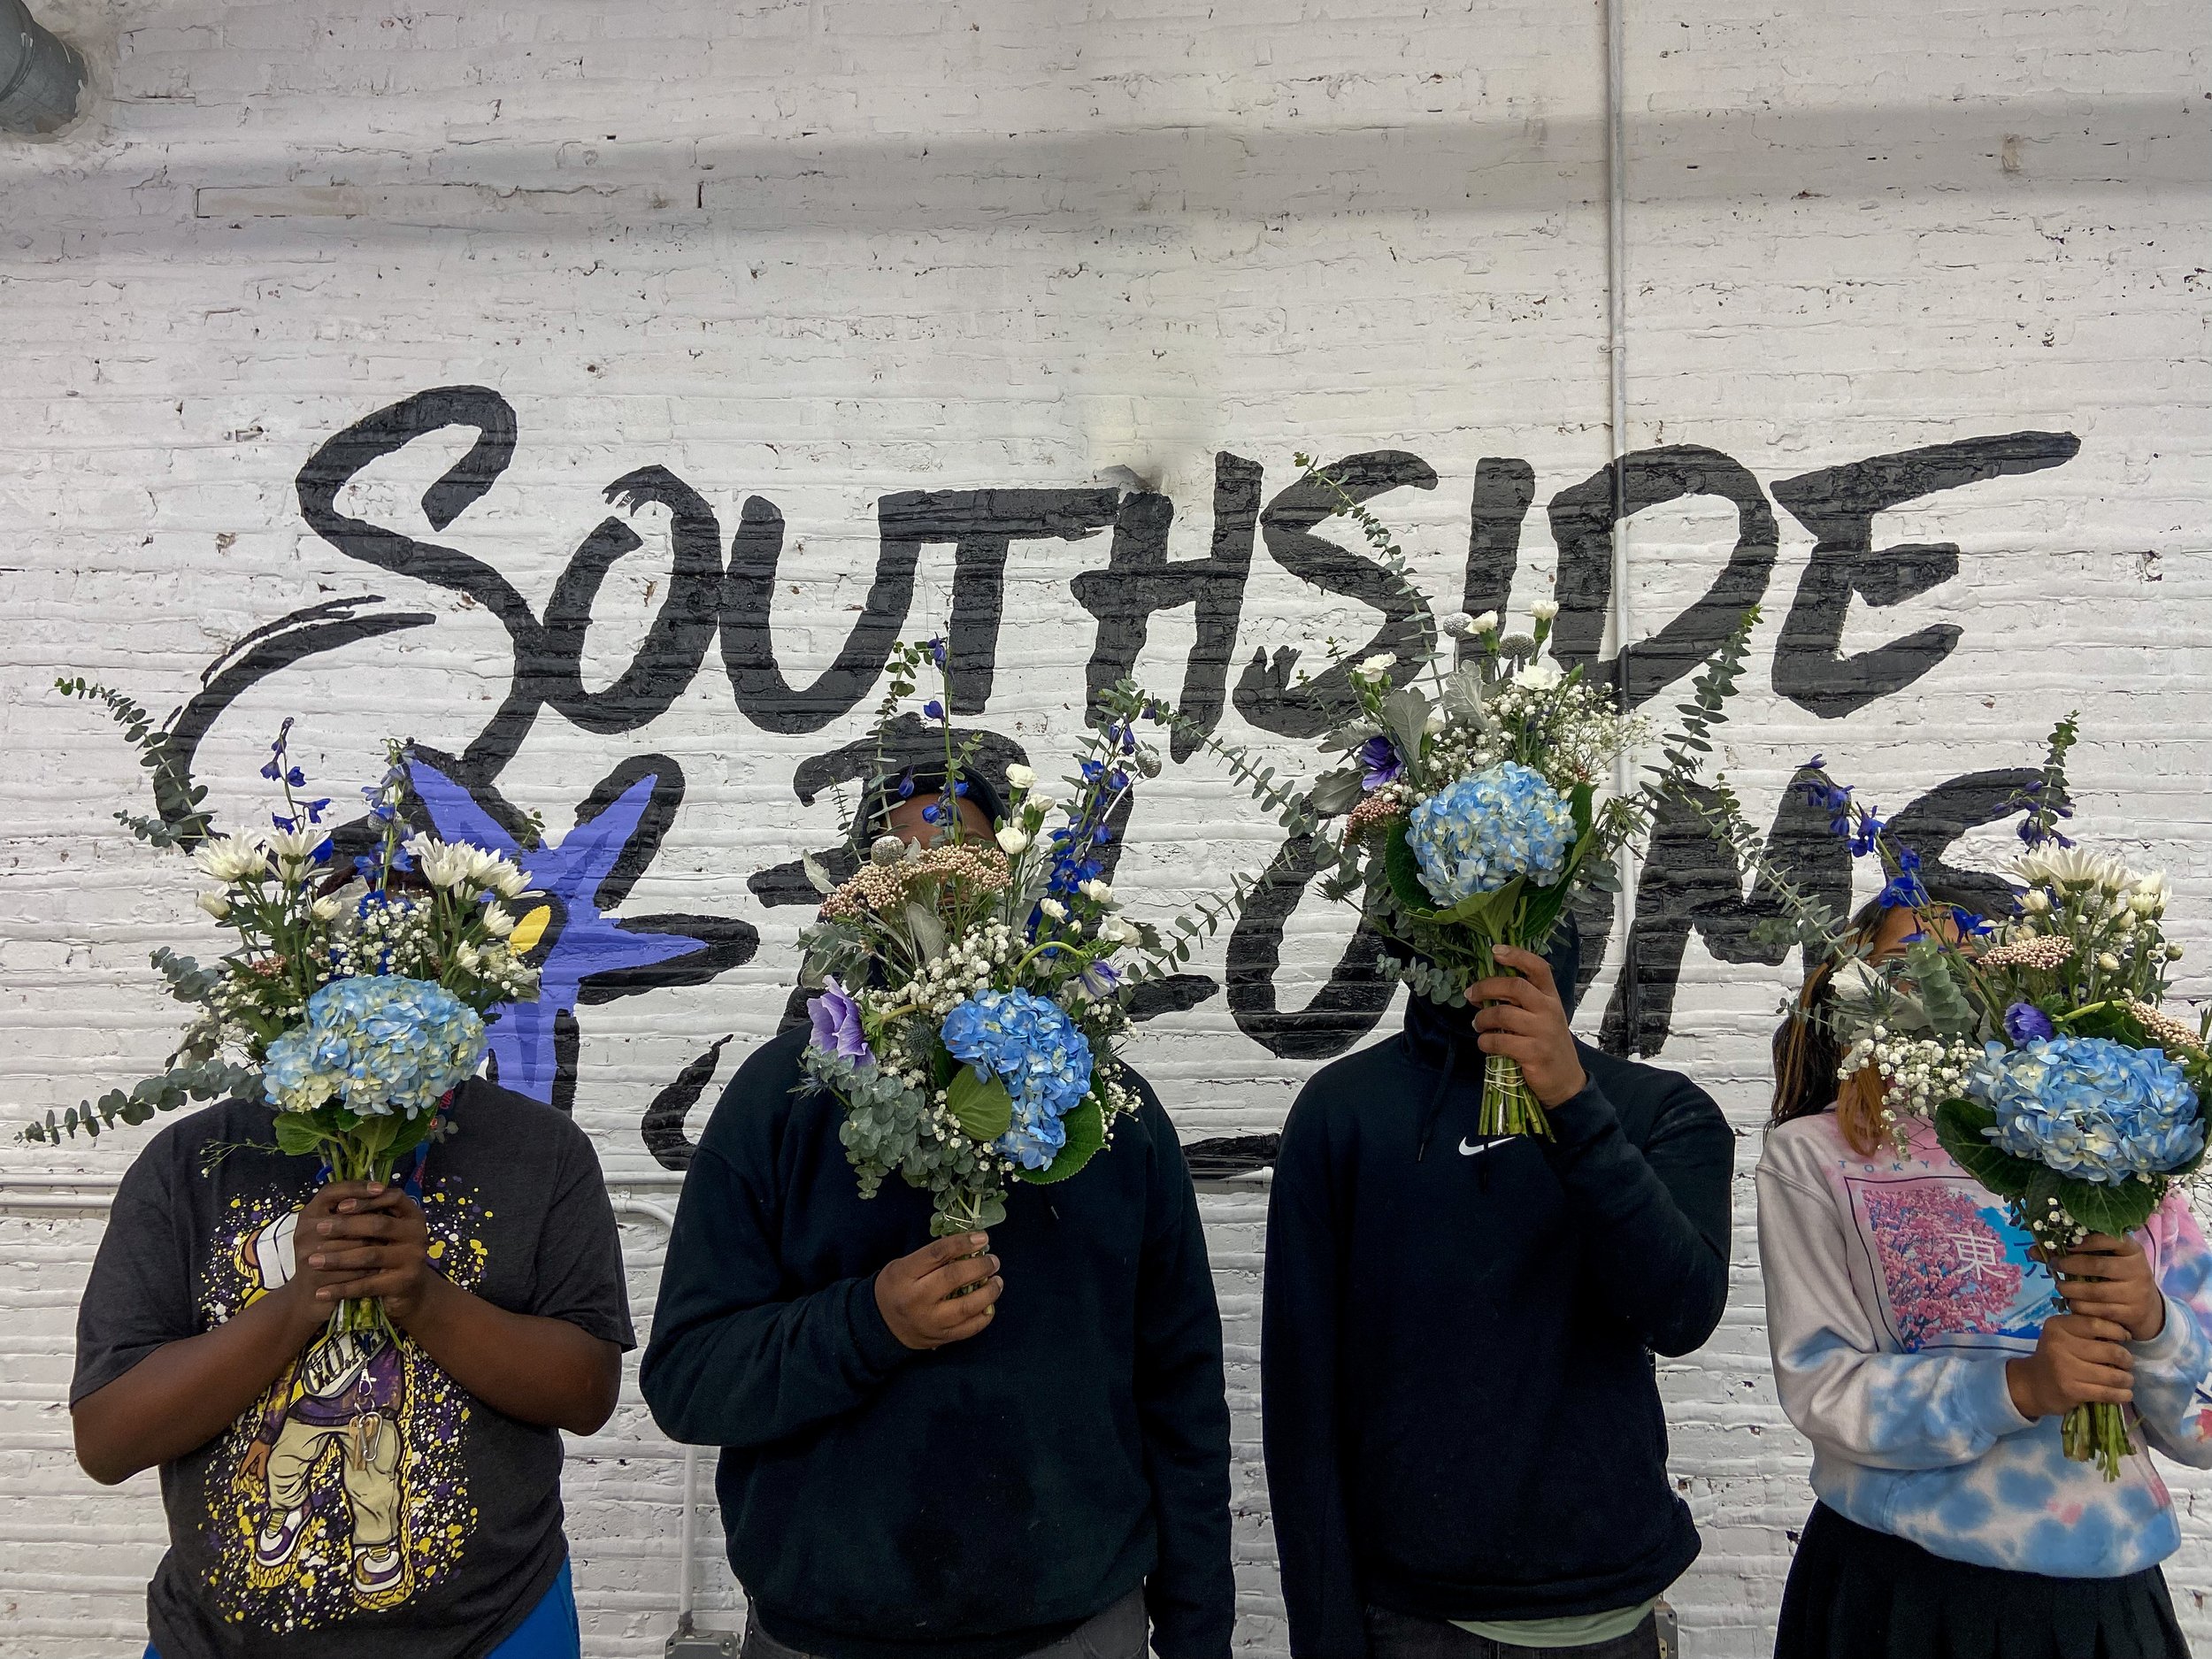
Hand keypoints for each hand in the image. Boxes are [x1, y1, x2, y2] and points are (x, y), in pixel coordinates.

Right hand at [263, 1180, 379, 1340]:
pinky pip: (353, 1271)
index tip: (381, 1187)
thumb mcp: (334, 1232)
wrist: (309, 1298)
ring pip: (354, 1246)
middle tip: (395, 1221)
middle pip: (347, 1218)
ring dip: (376, 1247)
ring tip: (393, 1245)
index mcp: (308, 1215)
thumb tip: (385, 1191)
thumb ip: (351, 1212)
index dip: (356, 1188)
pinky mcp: (316, 1279)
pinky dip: (370, 1270)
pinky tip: (382, 1269)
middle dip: (373, 1221)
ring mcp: (307, 1256)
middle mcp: (304, 1232)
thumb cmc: (328, 1258)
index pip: (330, 1191)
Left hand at [303, 1184, 440, 1323]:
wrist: (410, 1292)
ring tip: (313, 1261)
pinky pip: (367, 1285)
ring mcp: (413, 1259)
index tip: (340, 1205)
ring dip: (338, 1258)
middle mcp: (418, 1234)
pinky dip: (341, 1289)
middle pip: (379, 1224)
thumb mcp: (386, 1232)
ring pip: (370, 1255)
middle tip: (318, 1228)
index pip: (393, 1197)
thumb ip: (371, 1215)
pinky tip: (321, 1292)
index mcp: (413, 1215)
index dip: (367, 1200)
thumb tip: (336, 1204)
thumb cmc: (390, 1255)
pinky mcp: (403, 1283)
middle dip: (346, 1226)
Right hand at [875, 1233, 1002, 1349]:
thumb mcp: (903, 1265)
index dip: (963, 1243)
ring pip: (966, 1306)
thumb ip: (931, 1257)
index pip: (937, 1253)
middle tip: (993, 1261)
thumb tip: (969, 1245)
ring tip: (997, 1281)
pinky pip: (969, 1328)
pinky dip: (985, 1315)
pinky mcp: (940, 1337)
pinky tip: (990, 1304)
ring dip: (988, 1292)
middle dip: (980, 1266)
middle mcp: (916, 1299)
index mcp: (904, 1275)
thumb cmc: (896, 1287)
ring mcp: (929, 1321)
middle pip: (954, 1277)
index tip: (982, 1238)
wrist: (882, 1324)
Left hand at [1466, 945, 1587, 1107]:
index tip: (1495, 951)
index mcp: (1552, 997)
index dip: (1516, 955)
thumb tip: (1483, 991)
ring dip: (1482, 1018)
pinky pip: (1500, 1041)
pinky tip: (1484, 1044)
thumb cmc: (1547, 1045)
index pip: (1538, 968)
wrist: (1566, 1082)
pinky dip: (1485, 1041)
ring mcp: (1544, 1032)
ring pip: (1503, 1014)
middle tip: (1470, 995)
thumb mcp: (1542, 1018)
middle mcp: (1550, 1010)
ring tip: (1477, 1025)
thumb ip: (1521, 1003)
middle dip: (1486, 987)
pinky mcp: (1535, 1053)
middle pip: (1514, 986)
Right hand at [2006, 1313, 2134, 1419]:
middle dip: (2126, 1359)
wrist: (2033, 1384)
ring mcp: (2064, 1368)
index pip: (2095, 1324)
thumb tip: (2123, 1333)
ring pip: (2111, 1375)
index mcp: (2057, 1326)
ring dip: (2126, 1379)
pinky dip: (2121, 1395)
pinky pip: (2106, 1393)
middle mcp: (2058, 1345)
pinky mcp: (2071, 1390)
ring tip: (2127, 1380)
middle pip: (2109, 1350)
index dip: (2117, 1331)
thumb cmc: (2056, 1356)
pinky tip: (2125, 1394)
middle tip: (2127, 1363)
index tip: (2125, 1338)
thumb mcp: (2063, 1336)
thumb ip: (2086, 1330)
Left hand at [2047, 1233, 2165, 1342]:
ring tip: (2059, 1286)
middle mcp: (2138, 1269)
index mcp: (2132, 1250)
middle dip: (2070, 1266)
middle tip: (2053, 1265)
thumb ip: (2074, 1252)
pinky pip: (2099, 1311)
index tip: (2065, 1244)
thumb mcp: (2104, 1260)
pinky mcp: (2132, 1313)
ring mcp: (2136, 1292)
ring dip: (2071, 1290)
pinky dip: (2080, 1307)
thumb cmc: (2116, 1276)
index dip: (2087, 1241)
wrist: (2146, 1307)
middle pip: (2098, 1266)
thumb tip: (2033, 1251)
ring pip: (2096, 1292)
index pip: (2111, 1239)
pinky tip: (2072, 1303)